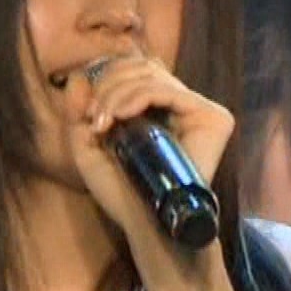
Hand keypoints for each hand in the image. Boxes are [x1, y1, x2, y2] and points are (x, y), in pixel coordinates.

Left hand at [67, 55, 233, 249]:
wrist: (147, 223)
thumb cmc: (122, 192)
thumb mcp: (88, 148)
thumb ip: (78, 113)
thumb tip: (76, 77)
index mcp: (158, 109)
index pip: (134, 70)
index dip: (106, 79)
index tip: (86, 112)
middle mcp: (181, 105)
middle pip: (141, 66)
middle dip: (108, 85)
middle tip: (93, 118)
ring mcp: (199, 110)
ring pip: (152, 75)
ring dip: (116, 93)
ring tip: (103, 123)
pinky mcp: (214, 118)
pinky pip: (168, 92)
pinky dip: (137, 97)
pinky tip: (119, 117)